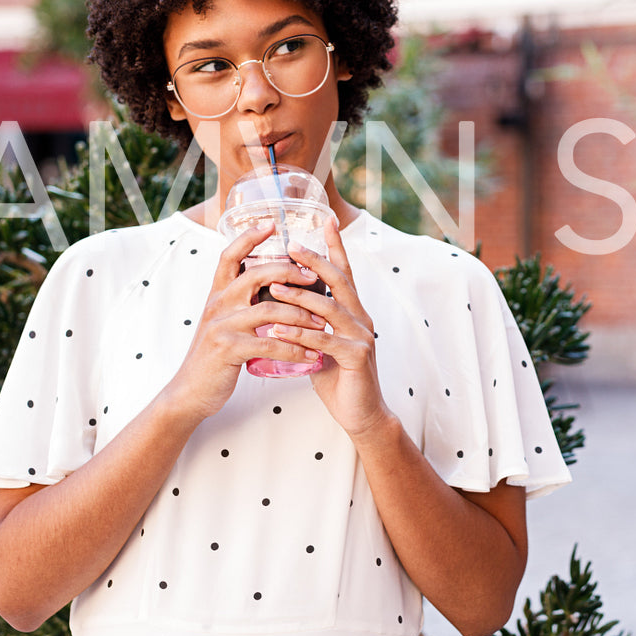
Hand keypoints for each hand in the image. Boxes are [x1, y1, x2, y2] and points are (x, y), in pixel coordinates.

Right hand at [163, 219, 323, 420]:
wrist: (190, 391)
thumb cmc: (215, 356)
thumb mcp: (224, 322)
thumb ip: (242, 303)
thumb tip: (272, 286)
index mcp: (217, 294)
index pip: (229, 256)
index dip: (248, 237)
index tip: (270, 223)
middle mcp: (217, 304)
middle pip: (256, 274)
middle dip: (290, 272)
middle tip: (314, 277)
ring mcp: (222, 326)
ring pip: (269, 309)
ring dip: (301, 315)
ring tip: (323, 323)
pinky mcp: (229, 349)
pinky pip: (269, 342)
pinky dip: (295, 348)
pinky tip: (312, 354)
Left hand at [265, 217, 391, 440]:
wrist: (362, 414)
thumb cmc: (339, 378)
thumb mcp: (321, 344)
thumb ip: (310, 324)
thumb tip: (282, 307)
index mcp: (353, 312)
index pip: (343, 273)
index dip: (334, 247)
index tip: (324, 221)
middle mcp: (361, 318)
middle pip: (339, 281)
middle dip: (314, 260)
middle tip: (290, 245)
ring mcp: (361, 337)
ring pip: (330, 308)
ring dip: (300, 296)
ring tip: (274, 287)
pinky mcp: (357, 357)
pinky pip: (325, 340)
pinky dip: (300, 333)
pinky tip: (278, 329)